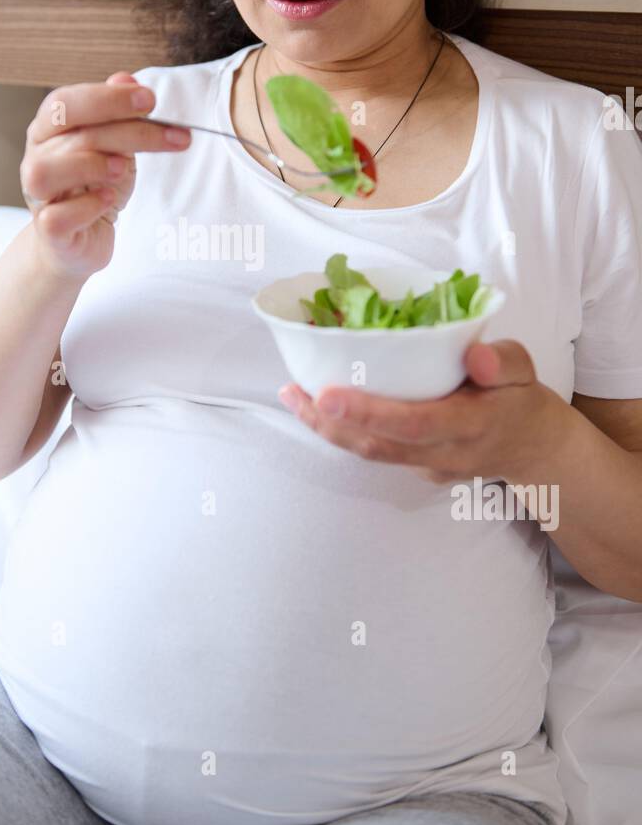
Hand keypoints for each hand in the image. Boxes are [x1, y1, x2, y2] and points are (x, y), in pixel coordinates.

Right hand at [20, 71, 190, 279]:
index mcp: (49, 129)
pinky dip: (86, 207)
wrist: (80, 241)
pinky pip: (56, 217)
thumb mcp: (114, 146)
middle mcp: (36, 157)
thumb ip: (118, 115)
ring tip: (124, 169)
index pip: (66, 102)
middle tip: (171, 134)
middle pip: (70, 133)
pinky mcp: (48, 230)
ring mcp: (38, 195)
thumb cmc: (95, 188)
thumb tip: (127, 78)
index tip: (150, 100)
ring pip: (46, 171)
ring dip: (91, 165)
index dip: (107, 97)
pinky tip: (109, 200)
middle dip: (124, 128)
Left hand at [277, 340, 561, 483]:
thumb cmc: (520, 398)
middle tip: (294, 392)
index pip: (416, 423)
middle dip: (331, 424)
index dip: (370, 412)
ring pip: (371, 453)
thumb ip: (502, 362)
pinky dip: (343, 431)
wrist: (532, 449)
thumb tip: (474, 357)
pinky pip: (375, 451)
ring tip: (292, 395)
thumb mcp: (524, 370)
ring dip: (327, 429)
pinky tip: (316, 405)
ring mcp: (428, 467)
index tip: (328, 395)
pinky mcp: (415, 468)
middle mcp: (445, 453)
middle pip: (380, 445)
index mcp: (472, 425)